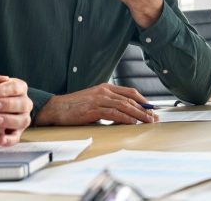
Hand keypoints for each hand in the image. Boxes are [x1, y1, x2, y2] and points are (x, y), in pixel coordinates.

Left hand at [0, 61, 31, 151]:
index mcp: (18, 89)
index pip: (17, 86)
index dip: (5, 90)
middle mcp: (23, 104)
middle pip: (23, 103)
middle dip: (8, 104)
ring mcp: (21, 119)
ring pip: (23, 120)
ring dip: (9, 120)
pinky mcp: (16, 134)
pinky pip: (16, 138)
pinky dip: (8, 140)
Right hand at [33, 83, 157, 125]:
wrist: (56, 108)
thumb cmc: (74, 106)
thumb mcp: (94, 101)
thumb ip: (108, 104)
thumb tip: (123, 115)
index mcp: (105, 88)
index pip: (129, 92)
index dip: (143, 100)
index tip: (151, 108)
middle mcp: (104, 91)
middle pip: (130, 99)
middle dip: (144, 109)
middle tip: (154, 117)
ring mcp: (99, 99)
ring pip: (124, 106)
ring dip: (139, 114)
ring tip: (148, 121)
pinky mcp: (94, 109)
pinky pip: (114, 113)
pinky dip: (126, 117)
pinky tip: (133, 122)